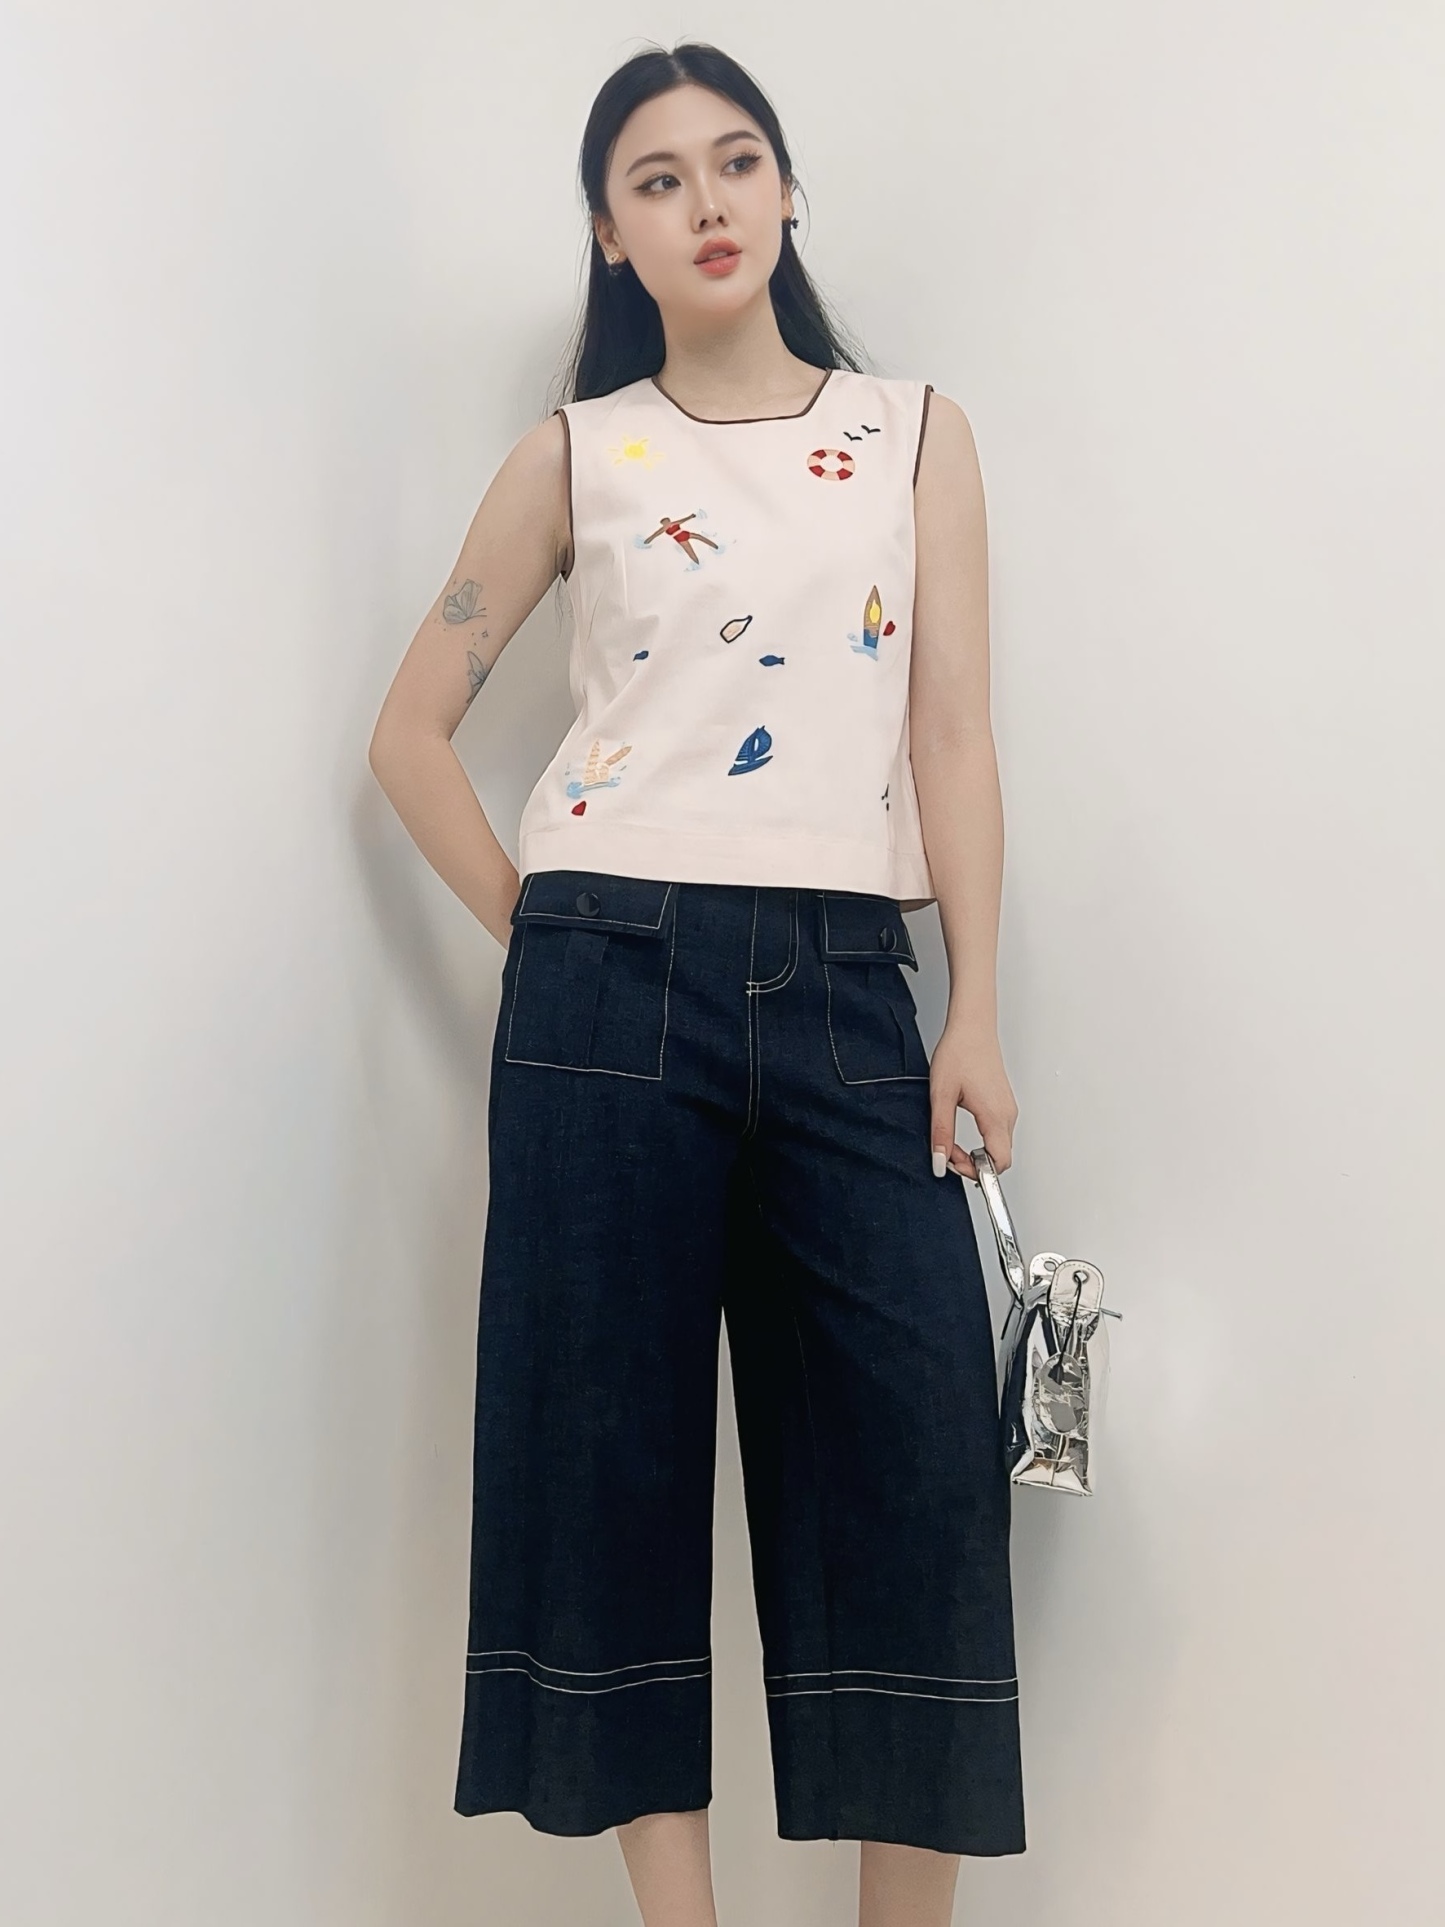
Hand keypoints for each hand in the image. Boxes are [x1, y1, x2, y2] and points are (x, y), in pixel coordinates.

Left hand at [929, 1016, 1016, 1180]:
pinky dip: (983, 1140)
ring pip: (1000, 1147)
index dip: (976, 1172)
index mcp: (995, 1115)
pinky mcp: (1004, 1103)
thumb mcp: (941, 1096)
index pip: (998, 1163)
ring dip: (978, 1153)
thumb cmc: (959, 1052)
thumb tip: (940, 1162)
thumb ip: (941, 1133)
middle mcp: (1007, 1114)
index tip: (951, 1163)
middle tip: (948, 1153)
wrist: (972, 1027)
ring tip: (951, 1141)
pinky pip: (999, 1133)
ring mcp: (1008, 1109)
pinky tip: (963, 1130)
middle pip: (1001, 1159)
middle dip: (974, 1165)